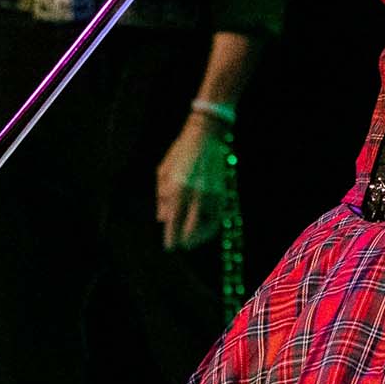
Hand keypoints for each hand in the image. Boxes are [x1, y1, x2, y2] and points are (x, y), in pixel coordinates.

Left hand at [155, 115, 232, 250]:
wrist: (205, 136)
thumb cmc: (180, 153)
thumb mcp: (164, 172)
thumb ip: (162, 197)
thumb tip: (163, 219)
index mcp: (178, 189)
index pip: (174, 223)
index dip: (171, 239)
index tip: (169, 247)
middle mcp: (195, 195)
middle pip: (191, 230)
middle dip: (186, 241)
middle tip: (181, 245)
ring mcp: (211, 195)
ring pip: (207, 226)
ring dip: (200, 237)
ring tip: (192, 239)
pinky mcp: (222, 193)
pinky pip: (218, 218)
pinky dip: (211, 227)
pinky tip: (204, 228)